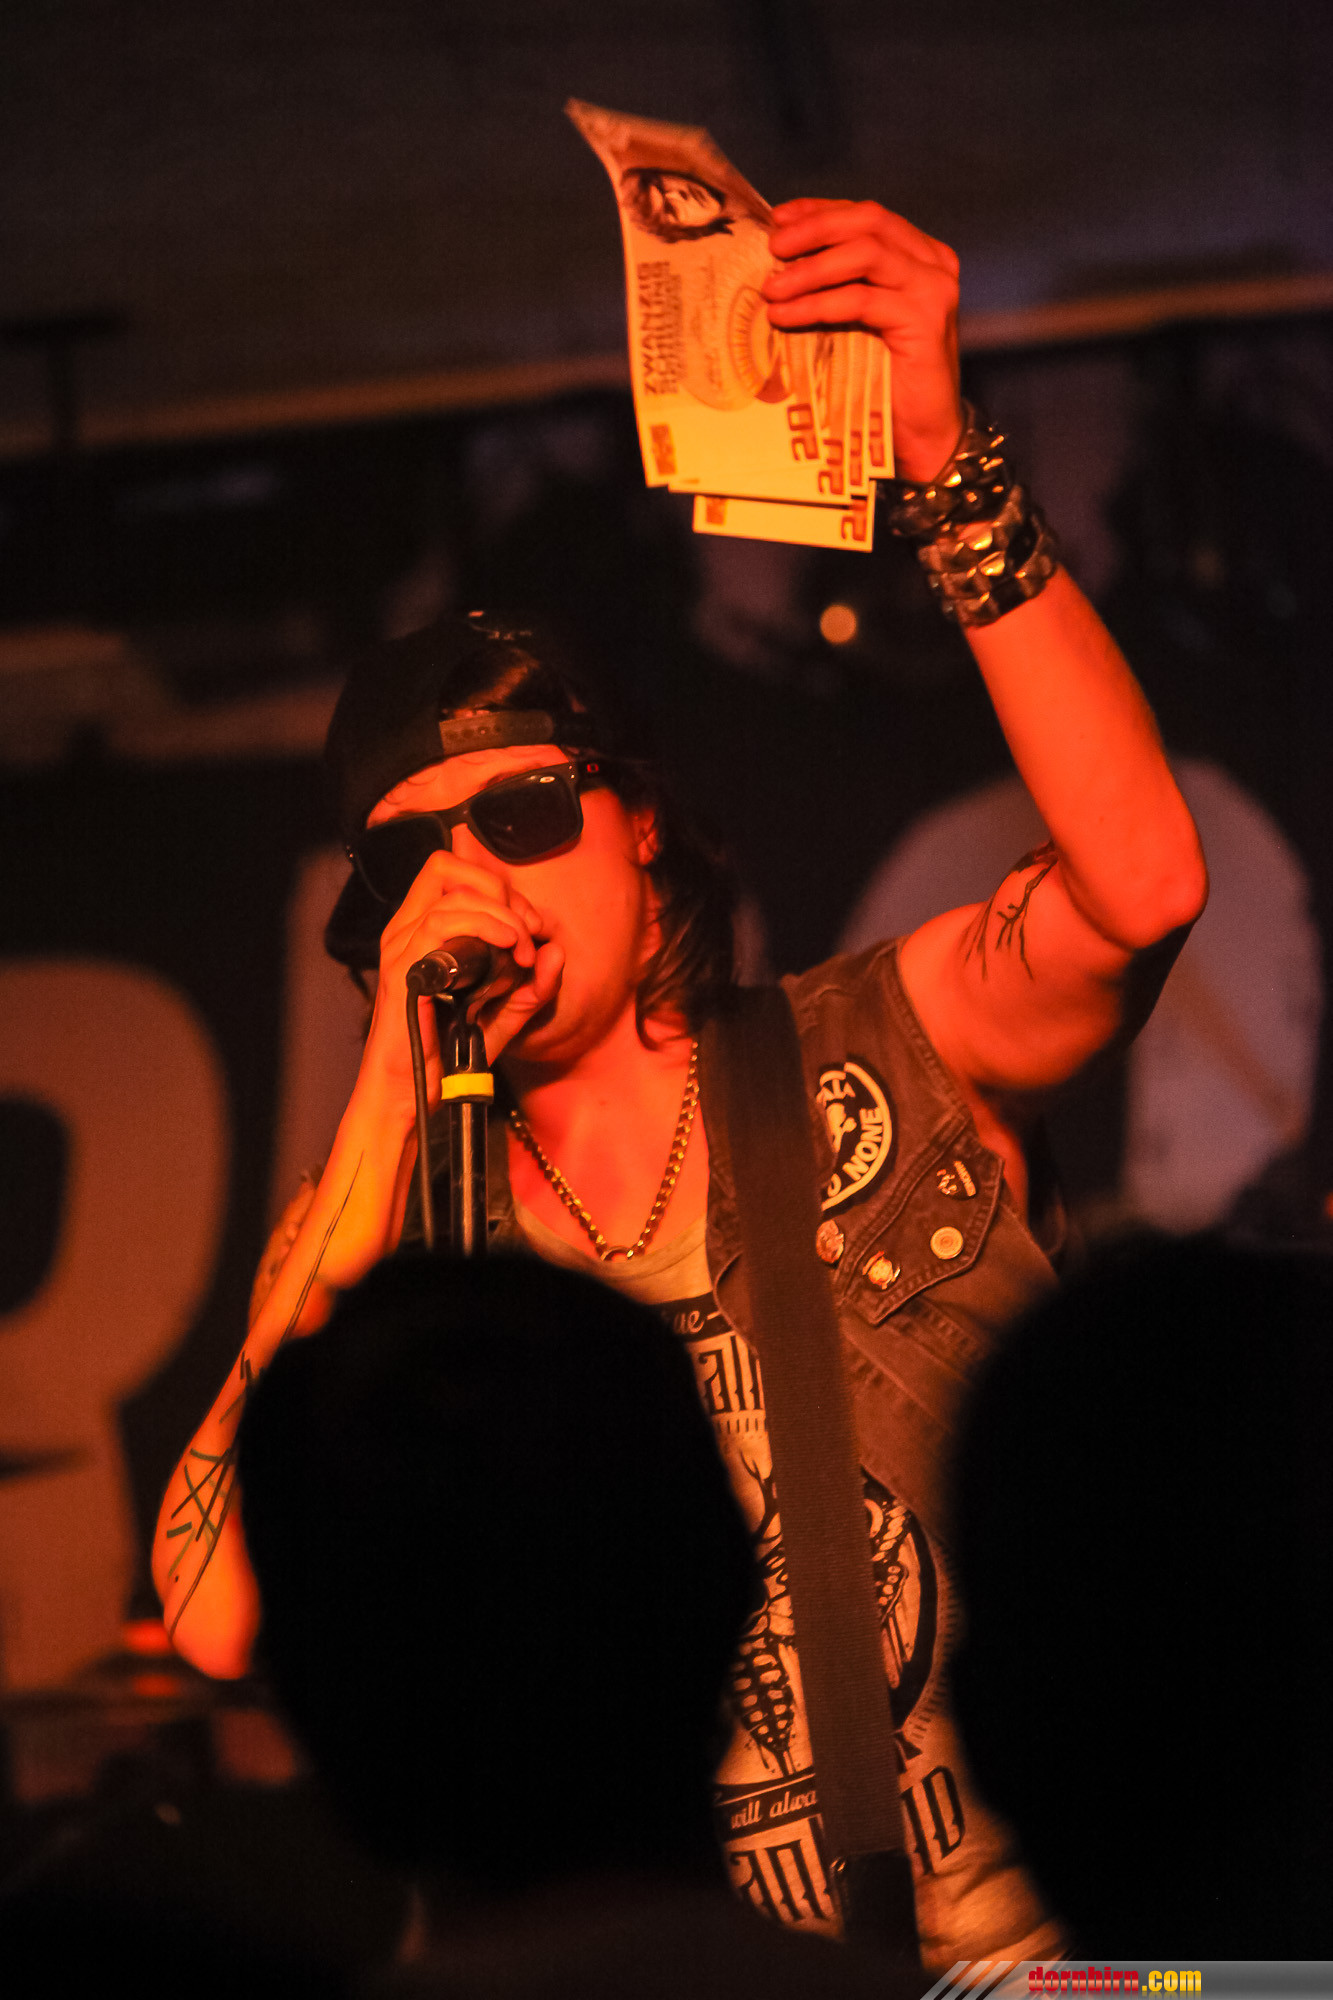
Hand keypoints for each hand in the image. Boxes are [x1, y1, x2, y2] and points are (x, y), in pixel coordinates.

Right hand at [360, 851, 564, 1116]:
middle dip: (501, 892)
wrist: (413, 1093)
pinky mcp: (404, 968)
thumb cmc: (448, 1054)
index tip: (531, 926)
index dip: (500, 889)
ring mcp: (402, 946)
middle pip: (448, 868)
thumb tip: (556, 951)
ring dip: (500, 913)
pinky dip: (484, 925)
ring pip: (451, 893)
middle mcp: (407, 931)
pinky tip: (509, 946)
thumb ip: (531, 987)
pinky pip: (441, 923)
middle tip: (530, 931)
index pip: (454, 874)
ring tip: (522, 947)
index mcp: (423, 933)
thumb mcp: (502, 1016)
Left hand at [762, 199, 961, 481]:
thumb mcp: (860, 319)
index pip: (866, 216)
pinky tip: (787, 316)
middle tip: (773, 247)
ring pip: (865, 254)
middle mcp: (933, 263)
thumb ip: (841, 283)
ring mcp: (933, 289)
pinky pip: (861, 300)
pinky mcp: (924, 320)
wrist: (921, 432)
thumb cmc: (885, 378)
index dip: (820, 211)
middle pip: (868, 222)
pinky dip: (818, 304)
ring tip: (773, 287)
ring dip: (812, 268)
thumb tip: (783, 259)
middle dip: (814, 229)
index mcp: (920, 254)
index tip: (778, 219)